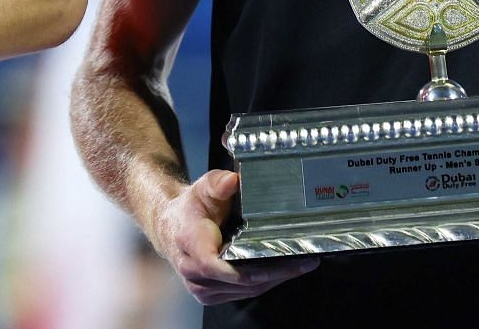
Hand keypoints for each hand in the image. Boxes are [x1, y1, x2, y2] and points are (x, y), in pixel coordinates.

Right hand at [148, 170, 318, 304]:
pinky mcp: (211, 296)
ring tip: (301, 265)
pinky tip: (282, 271)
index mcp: (190, 245)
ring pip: (246, 291)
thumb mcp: (201, 189)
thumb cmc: (190, 209)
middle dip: (277, 273)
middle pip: (242, 281)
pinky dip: (264, 283)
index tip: (282, 260)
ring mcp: (202, 288)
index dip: (252, 268)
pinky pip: (243, 293)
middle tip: (306, 261)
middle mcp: (194, 273)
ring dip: (275, 279)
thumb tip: (231, 181)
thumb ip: (216, 184)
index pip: (220, 266)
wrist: (172, 228)